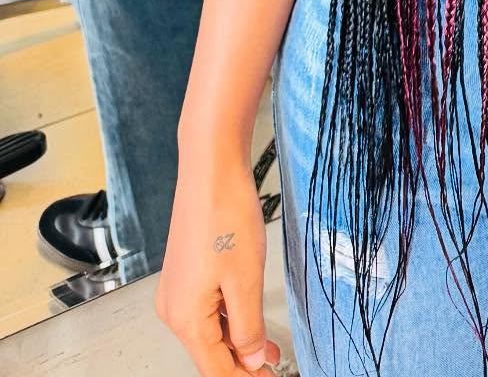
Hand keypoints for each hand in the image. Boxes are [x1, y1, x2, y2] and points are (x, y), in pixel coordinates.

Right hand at [155, 149, 280, 373]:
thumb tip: (253, 361)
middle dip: (242, 363)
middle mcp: (173, 309)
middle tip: (273, 368)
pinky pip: (208, 308)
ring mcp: (178, 290)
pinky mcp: (186, 273)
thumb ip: (248, 328)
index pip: (214, 368)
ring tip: (270, 350)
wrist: (210, 171)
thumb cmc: (225, 217)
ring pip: (210, 330)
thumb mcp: (245, 281)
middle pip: (209, 352)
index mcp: (185, 318)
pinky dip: (230, 318)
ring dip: (238, 341)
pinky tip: (250, 319)